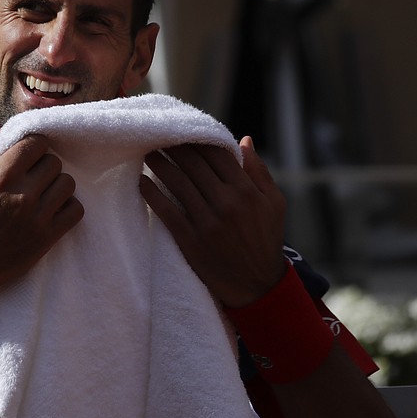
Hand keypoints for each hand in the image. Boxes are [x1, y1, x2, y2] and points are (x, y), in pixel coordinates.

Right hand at [0, 135, 83, 287]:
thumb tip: (5, 134)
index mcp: (1, 175)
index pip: (36, 143)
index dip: (33, 146)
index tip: (28, 154)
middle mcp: (24, 194)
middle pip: (54, 162)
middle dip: (43, 165)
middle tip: (32, 176)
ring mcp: (39, 216)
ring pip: (68, 184)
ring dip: (57, 185)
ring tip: (43, 192)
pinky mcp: (48, 236)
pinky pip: (76, 210)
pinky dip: (68, 207)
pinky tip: (53, 209)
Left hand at [139, 136, 286, 307]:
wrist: (257, 285)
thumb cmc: (266, 239)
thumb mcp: (274, 203)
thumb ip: (259, 171)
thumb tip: (244, 140)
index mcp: (247, 191)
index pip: (217, 155)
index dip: (198, 140)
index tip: (184, 132)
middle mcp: (226, 203)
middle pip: (193, 165)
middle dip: (175, 148)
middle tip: (159, 136)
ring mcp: (207, 222)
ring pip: (177, 183)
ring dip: (160, 164)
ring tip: (149, 152)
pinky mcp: (190, 240)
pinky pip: (166, 211)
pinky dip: (152, 194)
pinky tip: (142, 181)